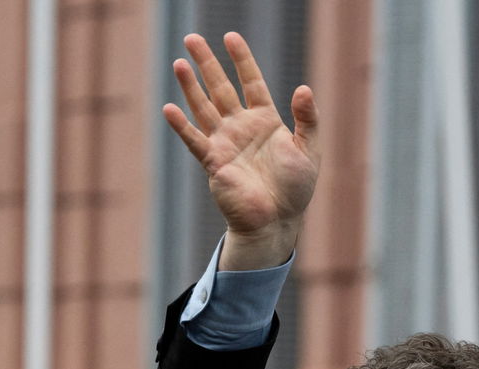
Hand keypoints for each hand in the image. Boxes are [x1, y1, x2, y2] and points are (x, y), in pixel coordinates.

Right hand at [164, 32, 319, 269]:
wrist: (277, 220)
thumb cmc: (295, 188)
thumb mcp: (309, 148)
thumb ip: (307, 118)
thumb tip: (304, 87)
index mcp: (265, 120)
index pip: (251, 81)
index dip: (241, 59)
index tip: (231, 37)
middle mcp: (241, 127)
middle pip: (221, 87)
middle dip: (207, 63)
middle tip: (192, 38)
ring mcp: (225, 143)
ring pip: (204, 107)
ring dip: (191, 86)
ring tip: (179, 63)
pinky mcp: (214, 163)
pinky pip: (195, 140)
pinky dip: (182, 126)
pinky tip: (169, 108)